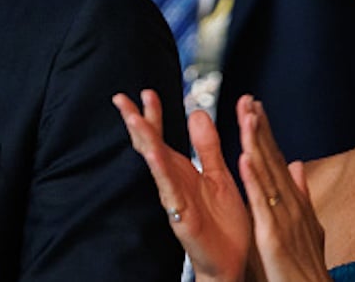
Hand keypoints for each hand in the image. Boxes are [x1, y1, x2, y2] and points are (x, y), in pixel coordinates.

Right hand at [113, 90, 250, 281]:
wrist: (233, 262)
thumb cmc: (224, 223)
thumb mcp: (218, 174)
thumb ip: (208, 146)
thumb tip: (197, 112)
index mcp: (183, 170)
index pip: (162, 136)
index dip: (153, 114)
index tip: (146, 92)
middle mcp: (174, 182)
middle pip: (150, 146)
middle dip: (136, 122)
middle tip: (121, 98)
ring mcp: (175, 198)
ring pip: (156, 165)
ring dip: (145, 141)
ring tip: (133, 119)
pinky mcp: (183, 216)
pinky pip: (170, 191)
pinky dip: (161, 172)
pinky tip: (154, 155)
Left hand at [237, 97, 330, 281]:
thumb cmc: (306, 267)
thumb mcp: (307, 226)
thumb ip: (302, 194)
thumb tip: (298, 164)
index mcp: (294, 202)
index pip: (277, 159)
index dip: (266, 132)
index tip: (255, 106)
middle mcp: (291, 204)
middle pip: (273, 159)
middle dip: (261, 128)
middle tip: (248, 99)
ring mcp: (284, 218)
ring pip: (267, 174)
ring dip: (258, 144)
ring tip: (247, 116)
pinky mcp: (273, 235)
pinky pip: (261, 204)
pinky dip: (254, 180)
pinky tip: (244, 158)